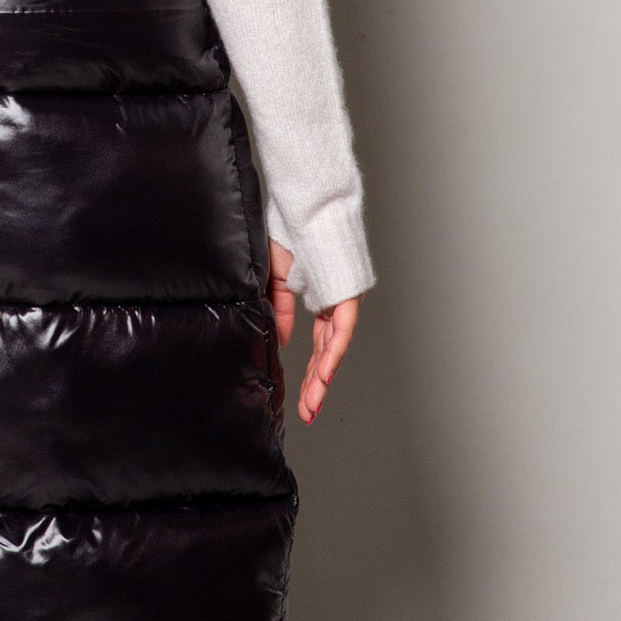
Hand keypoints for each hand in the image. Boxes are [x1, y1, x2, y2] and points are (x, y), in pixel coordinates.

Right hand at [266, 240, 359, 426]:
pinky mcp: (346, 294)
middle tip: (306, 412)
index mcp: (317, 300)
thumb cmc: (289, 233)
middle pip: (326, 354)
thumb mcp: (274, 278)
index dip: (308, 372)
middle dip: (315, 386)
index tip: (299, 397)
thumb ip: (277, 310)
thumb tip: (278, 340)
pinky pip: (340, 329)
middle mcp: (332, 305)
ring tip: (312, 403)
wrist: (303, 208)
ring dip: (323, 377)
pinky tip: (324, 374)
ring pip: (335, 347)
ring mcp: (341, 301)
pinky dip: (332, 352)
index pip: (316, 345)